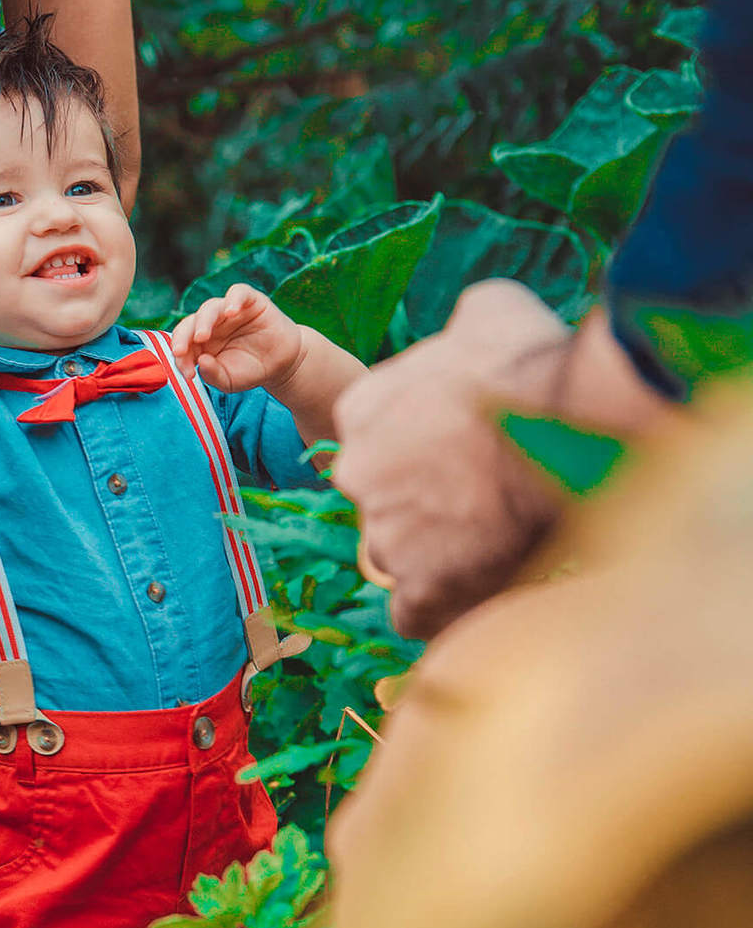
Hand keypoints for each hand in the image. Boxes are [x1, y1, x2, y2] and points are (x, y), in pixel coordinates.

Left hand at [171, 283, 303, 392]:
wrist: (282, 364)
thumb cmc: (251, 370)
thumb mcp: (229, 381)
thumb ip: (213, 375)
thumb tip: (200, 362)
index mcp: (201, 342)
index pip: (183, 343)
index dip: (180, 357)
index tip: (188, 374)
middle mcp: (212, 324)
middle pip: (191, 322)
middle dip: (183, 336)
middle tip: (182, 351)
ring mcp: (229, 311)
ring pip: (210, 307)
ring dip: (203, 321)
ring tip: (202, 336)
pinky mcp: (250, 301)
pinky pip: (238, 293)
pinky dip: (233, 299)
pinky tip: (231, 312)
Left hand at [330, 282, 583, 637]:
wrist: (570, 422)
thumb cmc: (536, 360)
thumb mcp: (489, 311)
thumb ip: (462, 332)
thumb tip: (472, 332)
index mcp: (361, 408)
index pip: (375, 445)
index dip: (421, 458)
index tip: (462, 462)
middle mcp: (357, 472)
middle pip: (386, 505)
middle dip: (427, 510)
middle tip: (486, 505)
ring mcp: (386, 533)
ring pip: (402, 559)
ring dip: (442, 560)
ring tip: (501, 546)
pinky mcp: (420, 587)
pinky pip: (419, 616)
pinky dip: (448, 611)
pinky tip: (484, 593)